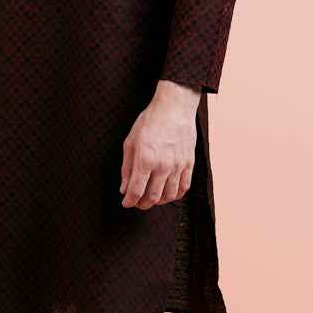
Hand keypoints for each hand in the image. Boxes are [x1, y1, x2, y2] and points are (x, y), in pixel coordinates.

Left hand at [120, 81, 200, 208]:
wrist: (174, 108)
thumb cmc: (149, 122)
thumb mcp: (130, 143)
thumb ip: (127, 168)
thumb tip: (124, 189)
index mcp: (145, 160)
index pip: (136, 191)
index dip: (129, 201)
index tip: (126, 203)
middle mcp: (162, 166)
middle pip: (152, 197)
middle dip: (142, 204)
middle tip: (137, 202)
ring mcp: (178, 165)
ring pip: (169, 196)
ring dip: (158, 202)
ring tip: (152, 198)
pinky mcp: (189, 163)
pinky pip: (184, 187)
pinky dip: (175, 195)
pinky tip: (168, 193)